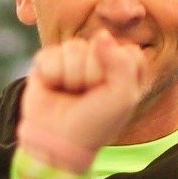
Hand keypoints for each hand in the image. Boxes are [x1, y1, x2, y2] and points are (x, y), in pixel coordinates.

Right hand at [21, 33, 143, 171]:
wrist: (58, 143)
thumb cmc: (95, 124)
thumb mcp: (124, 97)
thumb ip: (123, 62)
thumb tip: (101, 35)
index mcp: (123, 69)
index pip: (128, 51)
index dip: (119, 73)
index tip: (111, 97)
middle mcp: (99, 61)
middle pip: (99, 46)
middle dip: (92, 75)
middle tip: (87, 96)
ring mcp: (73, 60)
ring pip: (74, 48)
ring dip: (72, 76)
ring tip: (70, 93)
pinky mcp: (48, 62)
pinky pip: (51, 53)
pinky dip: (52, 74)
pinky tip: (54, 88)